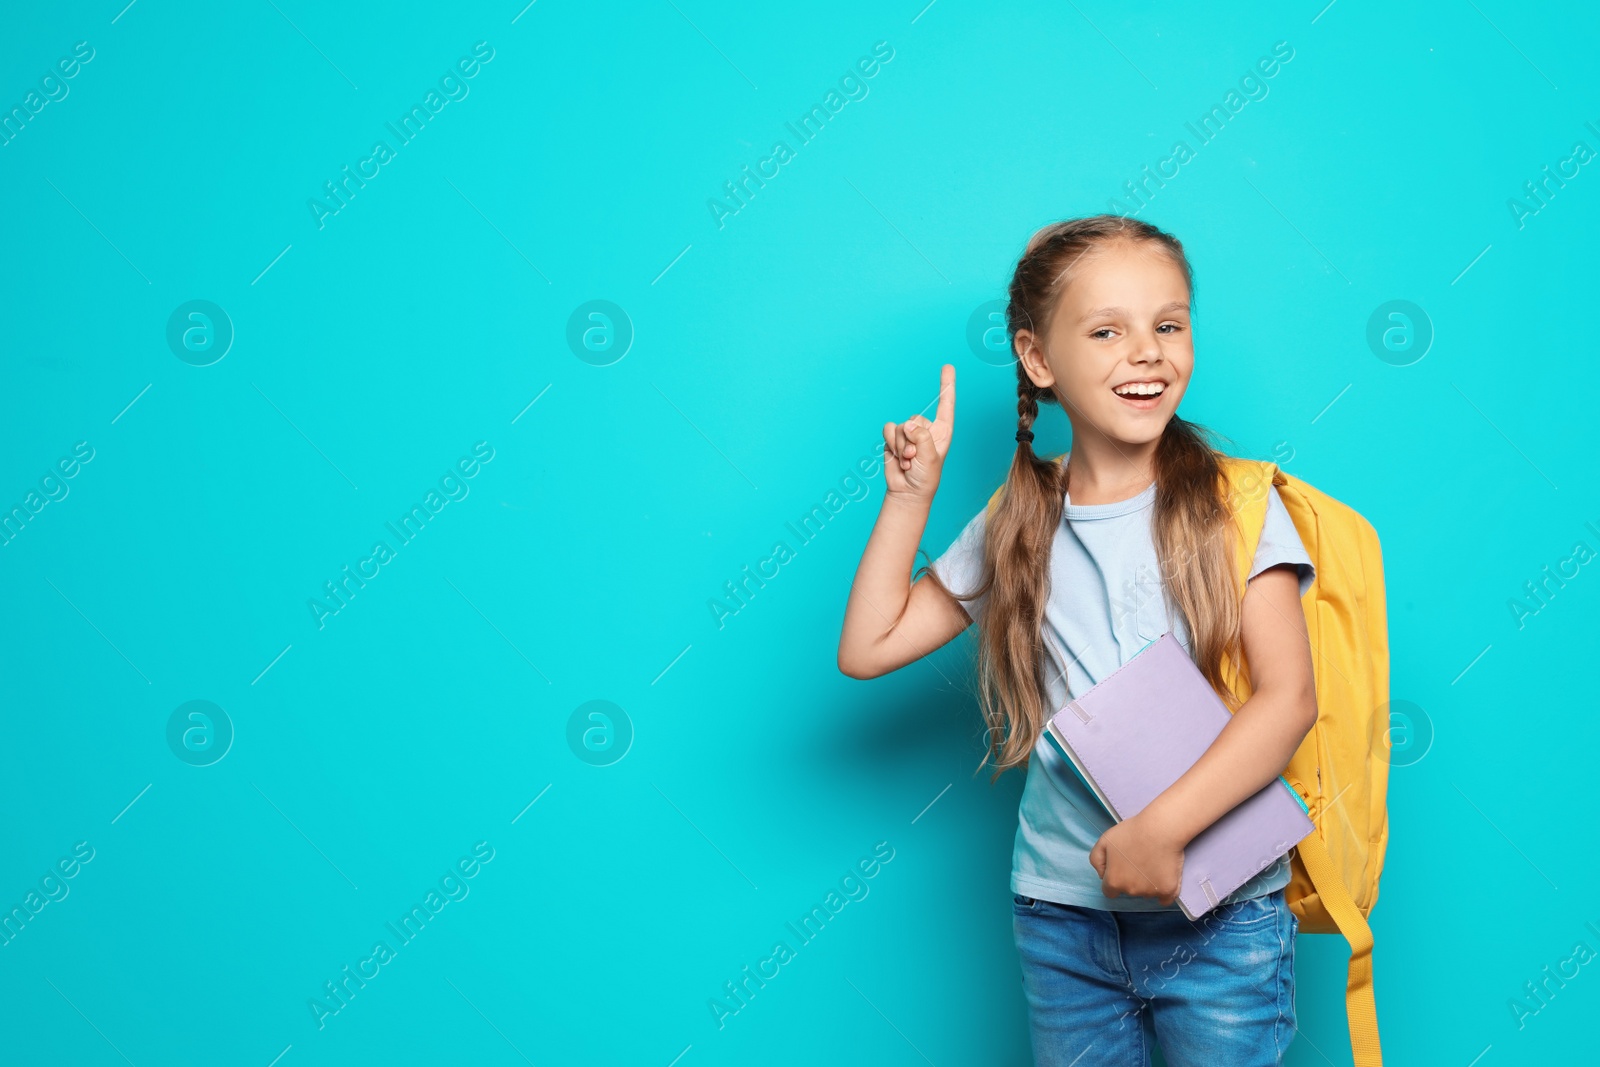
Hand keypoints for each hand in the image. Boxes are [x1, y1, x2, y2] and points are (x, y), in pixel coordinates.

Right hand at [883, 364, 954, 501]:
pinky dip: (891, 443)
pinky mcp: (894, 438)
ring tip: (908, 461)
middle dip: (912, 440)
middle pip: (915, 418)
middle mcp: (926, 429)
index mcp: (942, 432)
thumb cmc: (925, 478)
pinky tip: (897, 457)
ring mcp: (909, 433)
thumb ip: (921, 438)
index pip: (945, 405)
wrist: (907, 492)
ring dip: (901, 446)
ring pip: (900, 426)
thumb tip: (907, 424)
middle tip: (915, 458)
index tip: (948, 366)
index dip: (947, 385)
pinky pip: (888, 430)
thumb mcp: (930, 458)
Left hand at [1089, 811, 1186, 904]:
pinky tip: (1164, 877)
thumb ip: (1096, 860)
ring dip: (1147, 883)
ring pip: (1146, 893)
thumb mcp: (1104, 841)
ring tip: (1152, 862)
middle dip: (1131, 880)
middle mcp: (1131, 891)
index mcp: (1114, 881)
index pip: (1110, 891)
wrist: (1160, 829)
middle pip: (1129, 891)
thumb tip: (1102, 875)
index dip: (1114, 880)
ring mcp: (1150, 892)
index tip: (1122, 869)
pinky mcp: (1168, 890)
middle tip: (1138, 860)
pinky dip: (1164, 891)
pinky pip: (1165, 898)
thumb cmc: (1131, 833)